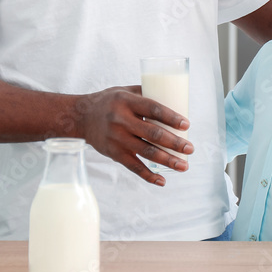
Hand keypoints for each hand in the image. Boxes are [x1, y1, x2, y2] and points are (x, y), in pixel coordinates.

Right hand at [77, 85, 192, 186]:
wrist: (80, 117)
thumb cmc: (109, 101)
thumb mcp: (125, 91)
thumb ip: (146, 94)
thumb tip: (175, 96)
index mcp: (126, 101)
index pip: (153, 109)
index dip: (171, 117)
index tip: (187, 125)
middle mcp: (121, 120)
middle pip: (152, 133)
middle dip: (174, 143)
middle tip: (190, 149)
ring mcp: (116, 138)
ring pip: (146, 152)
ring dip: (167, 160)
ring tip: (184, 166)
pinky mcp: (113, 153)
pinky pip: (133, 166)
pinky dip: (148, 175)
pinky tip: (162, 181)